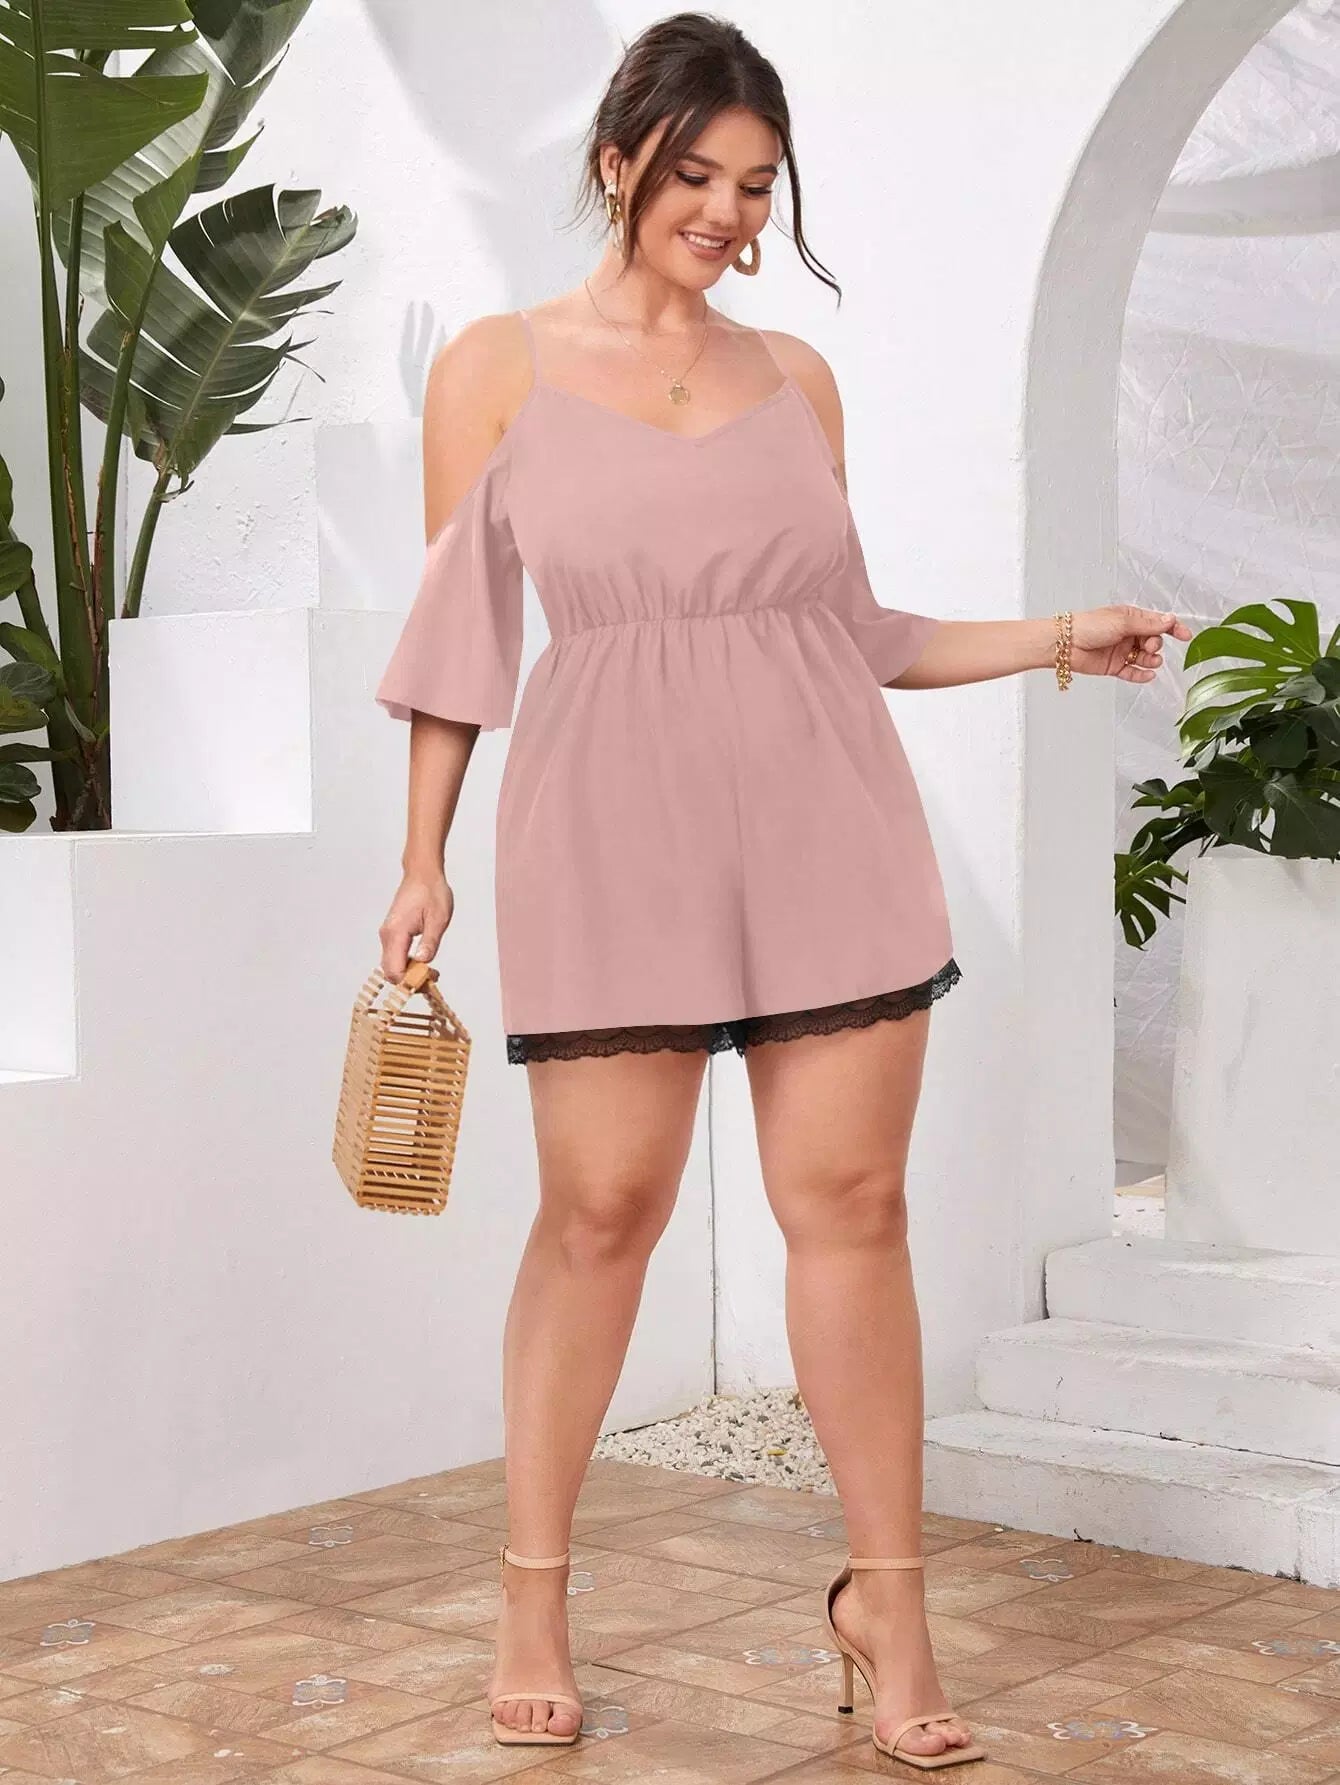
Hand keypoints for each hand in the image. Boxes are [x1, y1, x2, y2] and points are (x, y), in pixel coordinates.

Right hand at [379, 869, 453, 980]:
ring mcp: (387, 935)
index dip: (410, 981)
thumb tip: (423, 963)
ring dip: (409, 973)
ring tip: (431, 970)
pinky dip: (407, 964)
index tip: (429, 978)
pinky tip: (423, 961)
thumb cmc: (431, 892)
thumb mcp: (438, 918)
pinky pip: (394, 956)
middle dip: (410, 980)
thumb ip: (430, 942)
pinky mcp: (391, 934)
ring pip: (392, 965)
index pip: (395, 970)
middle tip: (433, 976)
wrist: (422, 874)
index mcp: (396, 933)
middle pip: (391, 972)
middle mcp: (387, 936)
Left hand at [1067, 604, 1193, 681]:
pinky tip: (1149, 675)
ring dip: (1152, 660)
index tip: (1185, 636)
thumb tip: (1170, 620)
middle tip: (1150, 646)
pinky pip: (1133, 672)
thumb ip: (1148, 624)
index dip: (1173, 628)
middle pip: (1154, 641)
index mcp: (1131, 618)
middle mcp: (1128, 634)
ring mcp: (1122, 651)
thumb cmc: (1090, 626)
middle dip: (1157, 644)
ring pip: (1145, 658)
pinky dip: (1141, 675)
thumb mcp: (1123, 621)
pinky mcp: (1114, 666)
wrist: (1065, 645)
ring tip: (1149, 660)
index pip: (1158, 622)